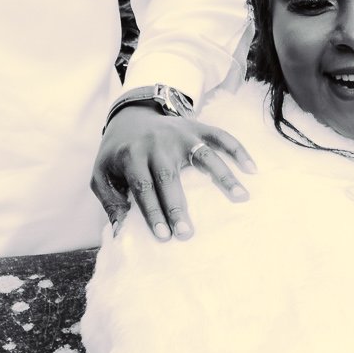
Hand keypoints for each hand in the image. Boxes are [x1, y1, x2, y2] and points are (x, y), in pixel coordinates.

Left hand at [91, 107, 254, 239]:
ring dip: (223, 175)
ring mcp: (179, 133)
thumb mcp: (102, 175)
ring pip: (203, 154)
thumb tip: (121, 231)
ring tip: (241, 197)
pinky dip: (237, 150)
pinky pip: (220, 136)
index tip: (163, 235)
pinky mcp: (196, 127)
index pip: (142, 187)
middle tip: (187, 233)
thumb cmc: (118, 155)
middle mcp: (156, 144)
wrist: (130, 117)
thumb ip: (110, 202)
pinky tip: (252, 169)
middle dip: (177, 206)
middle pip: (169, 177)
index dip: (152, 212)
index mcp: (131, 156)